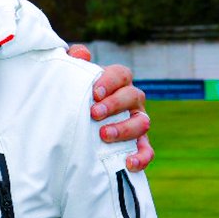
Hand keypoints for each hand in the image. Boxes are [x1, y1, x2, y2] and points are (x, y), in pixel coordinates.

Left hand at [66, 47, 153, 171]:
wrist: (73, 127)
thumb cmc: (74, 97)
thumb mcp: (71, 79)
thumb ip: (74, 62)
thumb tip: (81, 54)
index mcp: (117, 83)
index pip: (121, 75)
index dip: (110, 82)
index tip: (94, 93)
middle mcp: (130, 101)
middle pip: (133, 96)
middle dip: (114, 104)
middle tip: (94, 114)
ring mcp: (136, 122)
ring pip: (142, 122)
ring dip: (125, 128)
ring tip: (103, 135)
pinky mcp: (137, 144)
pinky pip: (147, 150)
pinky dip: (142, 156)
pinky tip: (129, 163)